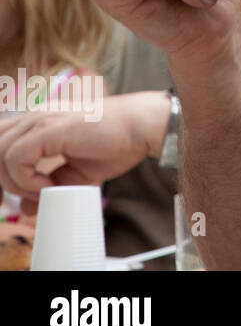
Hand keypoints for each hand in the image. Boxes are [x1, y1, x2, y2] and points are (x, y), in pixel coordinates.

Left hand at [0, 92, 168, 198]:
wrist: (141, 127)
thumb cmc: (117, 143)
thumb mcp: (76, 173)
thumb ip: (49, 187)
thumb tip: (28, 209)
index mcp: (40, 122)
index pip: (1, 142)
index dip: (5, 172)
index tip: (24, 192)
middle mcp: (35, 117)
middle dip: (5, 178)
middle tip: (31, 194)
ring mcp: (40, 120)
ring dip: (15, 182)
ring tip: (44, 191)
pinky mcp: (47, 129)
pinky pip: (15, 159)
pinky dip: (25, 179)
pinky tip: (48, 185)